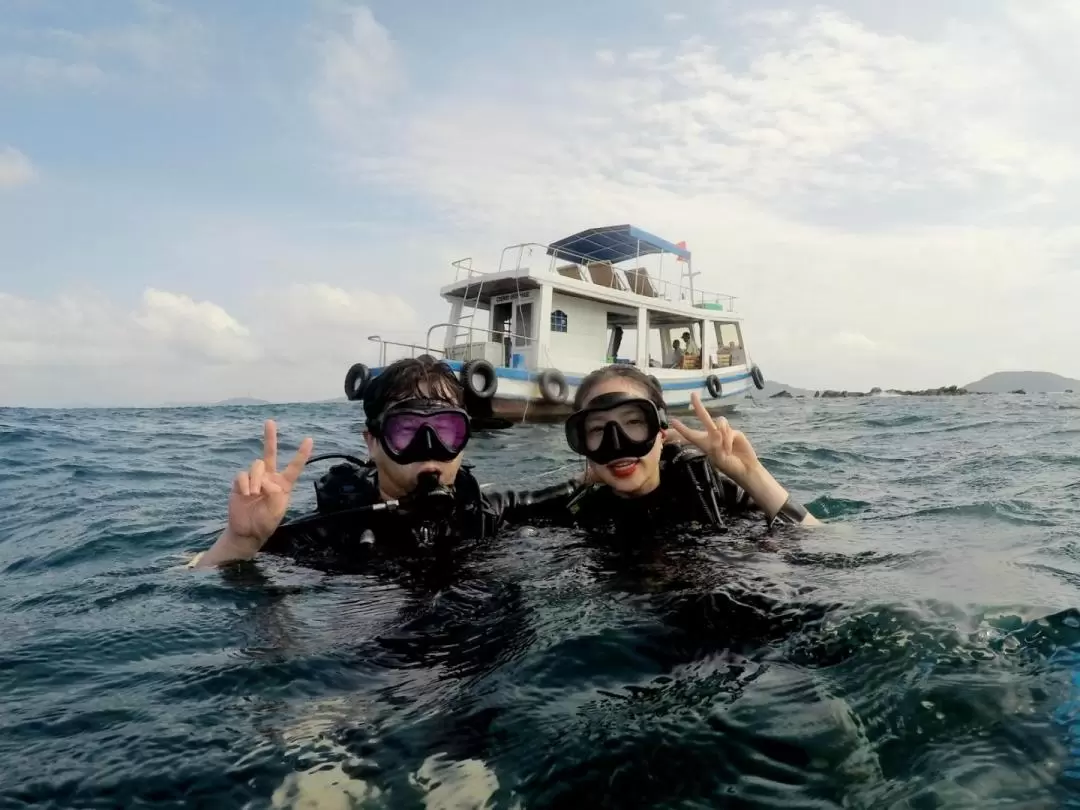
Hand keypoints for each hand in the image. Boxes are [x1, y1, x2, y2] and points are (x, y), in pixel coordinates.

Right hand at [226, 420, 313, 546]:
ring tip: (253, 493)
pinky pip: (242, 475)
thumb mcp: (276, 510)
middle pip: (270, 453)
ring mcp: (254, 479)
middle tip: (270, 422)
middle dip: (270, 437)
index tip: (309, 440)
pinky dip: (244, 483)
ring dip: (256, 479)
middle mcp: (269, 477)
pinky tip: (246, 494)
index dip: (302, 454)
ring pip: (256, 465)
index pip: (294, 467)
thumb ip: (275, 495)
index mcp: (283, 484)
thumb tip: (266, 481)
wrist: (247, 531)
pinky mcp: (240, 482)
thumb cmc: (265, 522)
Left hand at [670, 392, 760, 487]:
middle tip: (693, 394)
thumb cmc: (730, 466)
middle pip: (704, 417)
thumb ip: (717, 446)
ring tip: (725, 451)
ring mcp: (724, 432)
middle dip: (698, 406)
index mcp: (704, 443)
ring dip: (722, 436)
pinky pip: (728, 430)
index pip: (690, 435)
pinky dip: (728, 440)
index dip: (682, 428)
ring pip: (719, 423)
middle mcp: (713, 435)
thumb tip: (717, 432)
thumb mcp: (720, 459)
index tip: (673, 421)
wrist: (746, 468)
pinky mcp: (734, 432)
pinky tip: (730, 449)